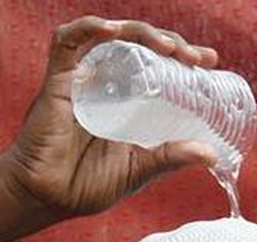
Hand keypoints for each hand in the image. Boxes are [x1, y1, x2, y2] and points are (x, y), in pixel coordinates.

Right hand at [2, 16, 219, 218]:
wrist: (46, 198)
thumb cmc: (84, 185)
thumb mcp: (138, 170)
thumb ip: (169, 157)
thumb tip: (210, 154)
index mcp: (125, 101)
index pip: (157, 65)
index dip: (182, 55)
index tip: (208, 61)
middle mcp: (105, 83)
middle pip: (140, 45)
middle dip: (170, 42)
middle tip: (194, 58)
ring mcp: (82, 80)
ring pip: (111, 36)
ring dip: (141, 33)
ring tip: (166, 46)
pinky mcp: (57, 81)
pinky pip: (67, 42)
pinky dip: (88, 28)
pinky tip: (111, 30)